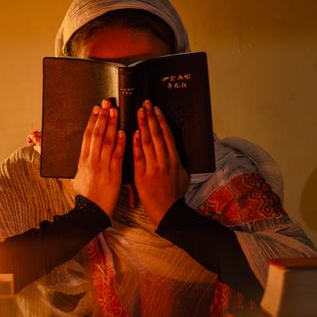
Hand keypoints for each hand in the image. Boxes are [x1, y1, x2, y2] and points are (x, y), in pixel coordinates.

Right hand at [73, 100, 124, 216]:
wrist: (91, 212)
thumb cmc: (87, 197)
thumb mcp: (79, 178)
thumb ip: (84, 165)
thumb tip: (84, 156)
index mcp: (84, 160)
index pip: (88, 135)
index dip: (93, 120)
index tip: (96, 109)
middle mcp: (92, 161)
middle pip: (97, 134)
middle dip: (102, 117)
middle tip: (107, 103)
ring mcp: (102, 167)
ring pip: (106, 141)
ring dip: (111, 125)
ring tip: (115, 111)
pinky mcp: (113, 174)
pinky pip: (116, 155)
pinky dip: (120, 143)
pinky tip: (122, 132)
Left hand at [133, 100, 189, 225]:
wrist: (167, 212)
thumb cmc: (174, 195)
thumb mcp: (182, 176)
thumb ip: (178, 162)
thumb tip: (175, 152)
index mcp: (175, 160)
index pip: (168, 136)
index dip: (161, 121)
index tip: (156, 109)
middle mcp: (165, 161)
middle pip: (157, 135)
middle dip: (150, 118)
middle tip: (145, 104)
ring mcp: (154, 168)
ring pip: (148, 143)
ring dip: (143, 126)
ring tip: (139, 113)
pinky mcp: (143, 176)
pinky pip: (139, 157)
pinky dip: (136, 144)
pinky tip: (133, 133)